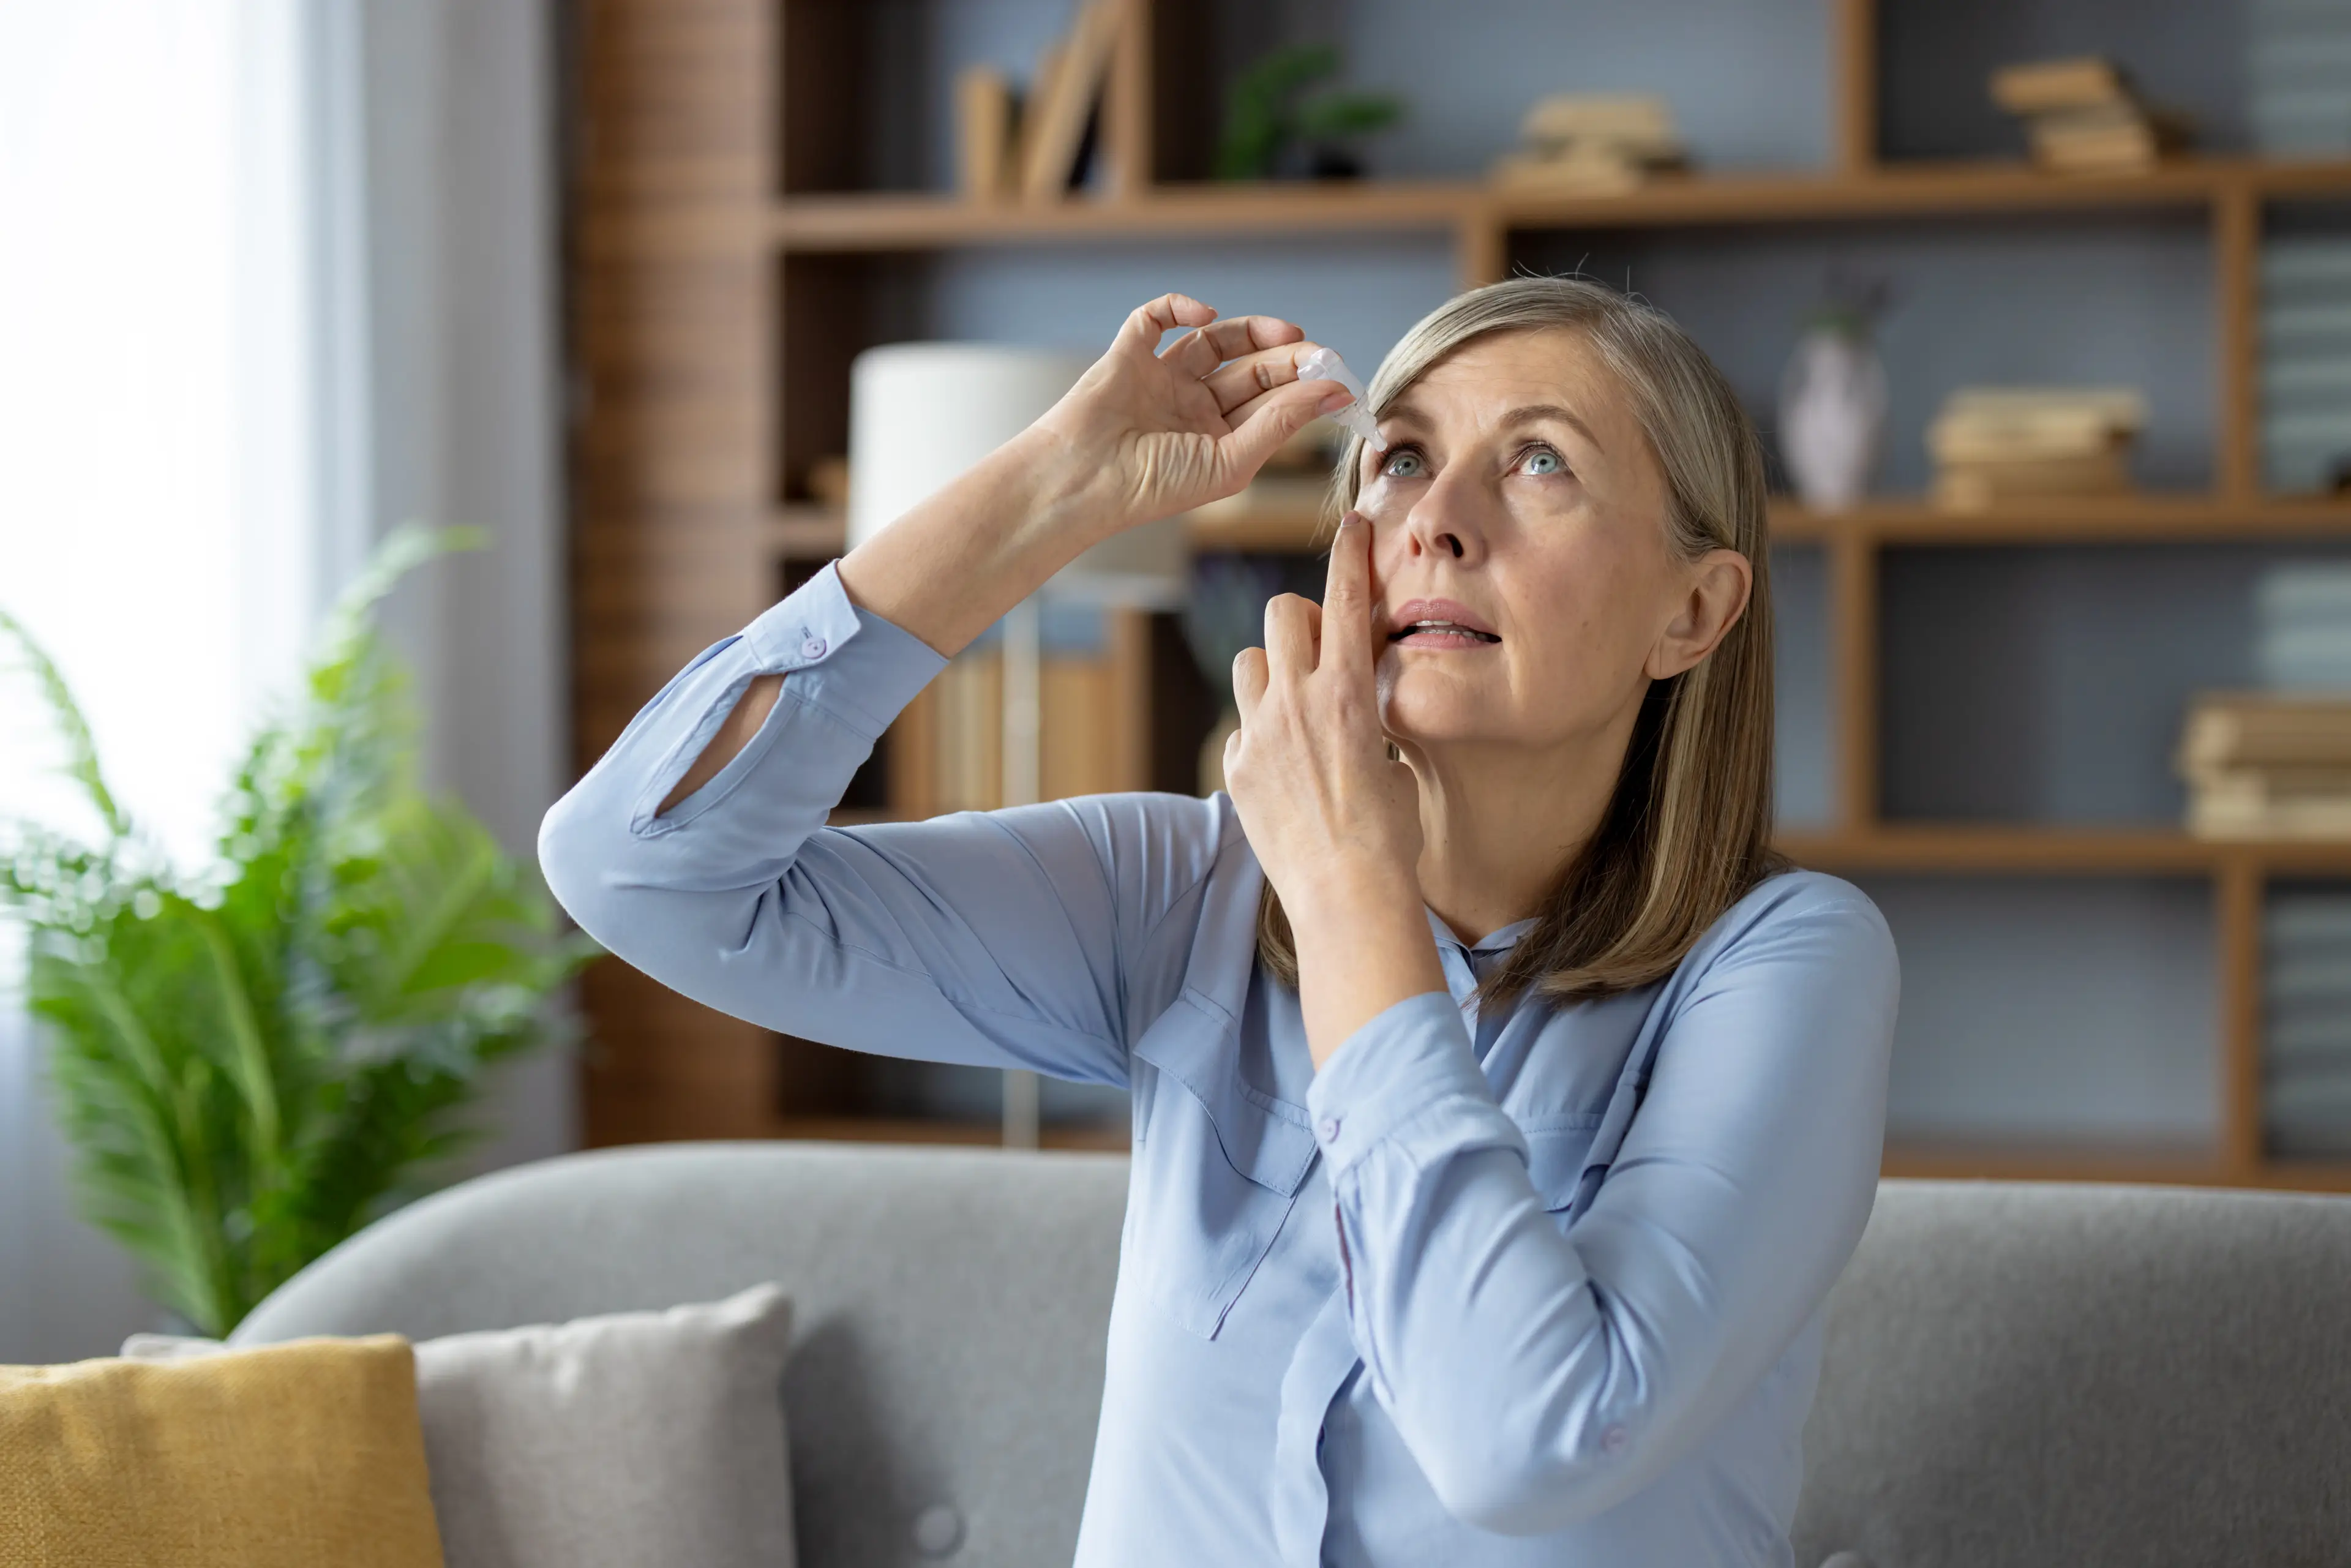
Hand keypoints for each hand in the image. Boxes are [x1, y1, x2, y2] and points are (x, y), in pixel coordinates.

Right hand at [1029, 293, 1352, 538]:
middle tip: (1319, 353)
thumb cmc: (1152, 486)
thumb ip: (1280, 424)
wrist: (1082, 481)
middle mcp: (1193, 407)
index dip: (1305, 389)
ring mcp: (1161, 379)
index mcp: (1218, 439)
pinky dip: (1180, 307)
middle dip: (1288, 360)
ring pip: (1214, 340)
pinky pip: (1156, 319)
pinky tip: (1204, 314)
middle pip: (1251, 371)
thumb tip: (1335, 392)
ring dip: (1252, 331)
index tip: (1340, 380)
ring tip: (1286, 335)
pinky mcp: (1129, 355)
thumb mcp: (1229, 461)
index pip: (1271, 405)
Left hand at [1222, 515, 1444, 1063]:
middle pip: (1281, 612)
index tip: (1351, 524)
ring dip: (1272, 673)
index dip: (1349, 553)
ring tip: (1296, 709)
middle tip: (1319, 651)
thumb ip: (1367, 716)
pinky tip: (1285, 773)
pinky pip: (1241, 727)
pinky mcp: (1235, 769)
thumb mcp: (1393, 758)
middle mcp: (1296, 703)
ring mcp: (1258, 734)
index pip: (1344, 598)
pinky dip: (1259, 737)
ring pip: (1250, 663)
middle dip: (1300, 620)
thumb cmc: (1391, 836)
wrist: (1349, 896)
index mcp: (1348, 692)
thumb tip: (1358, 707)